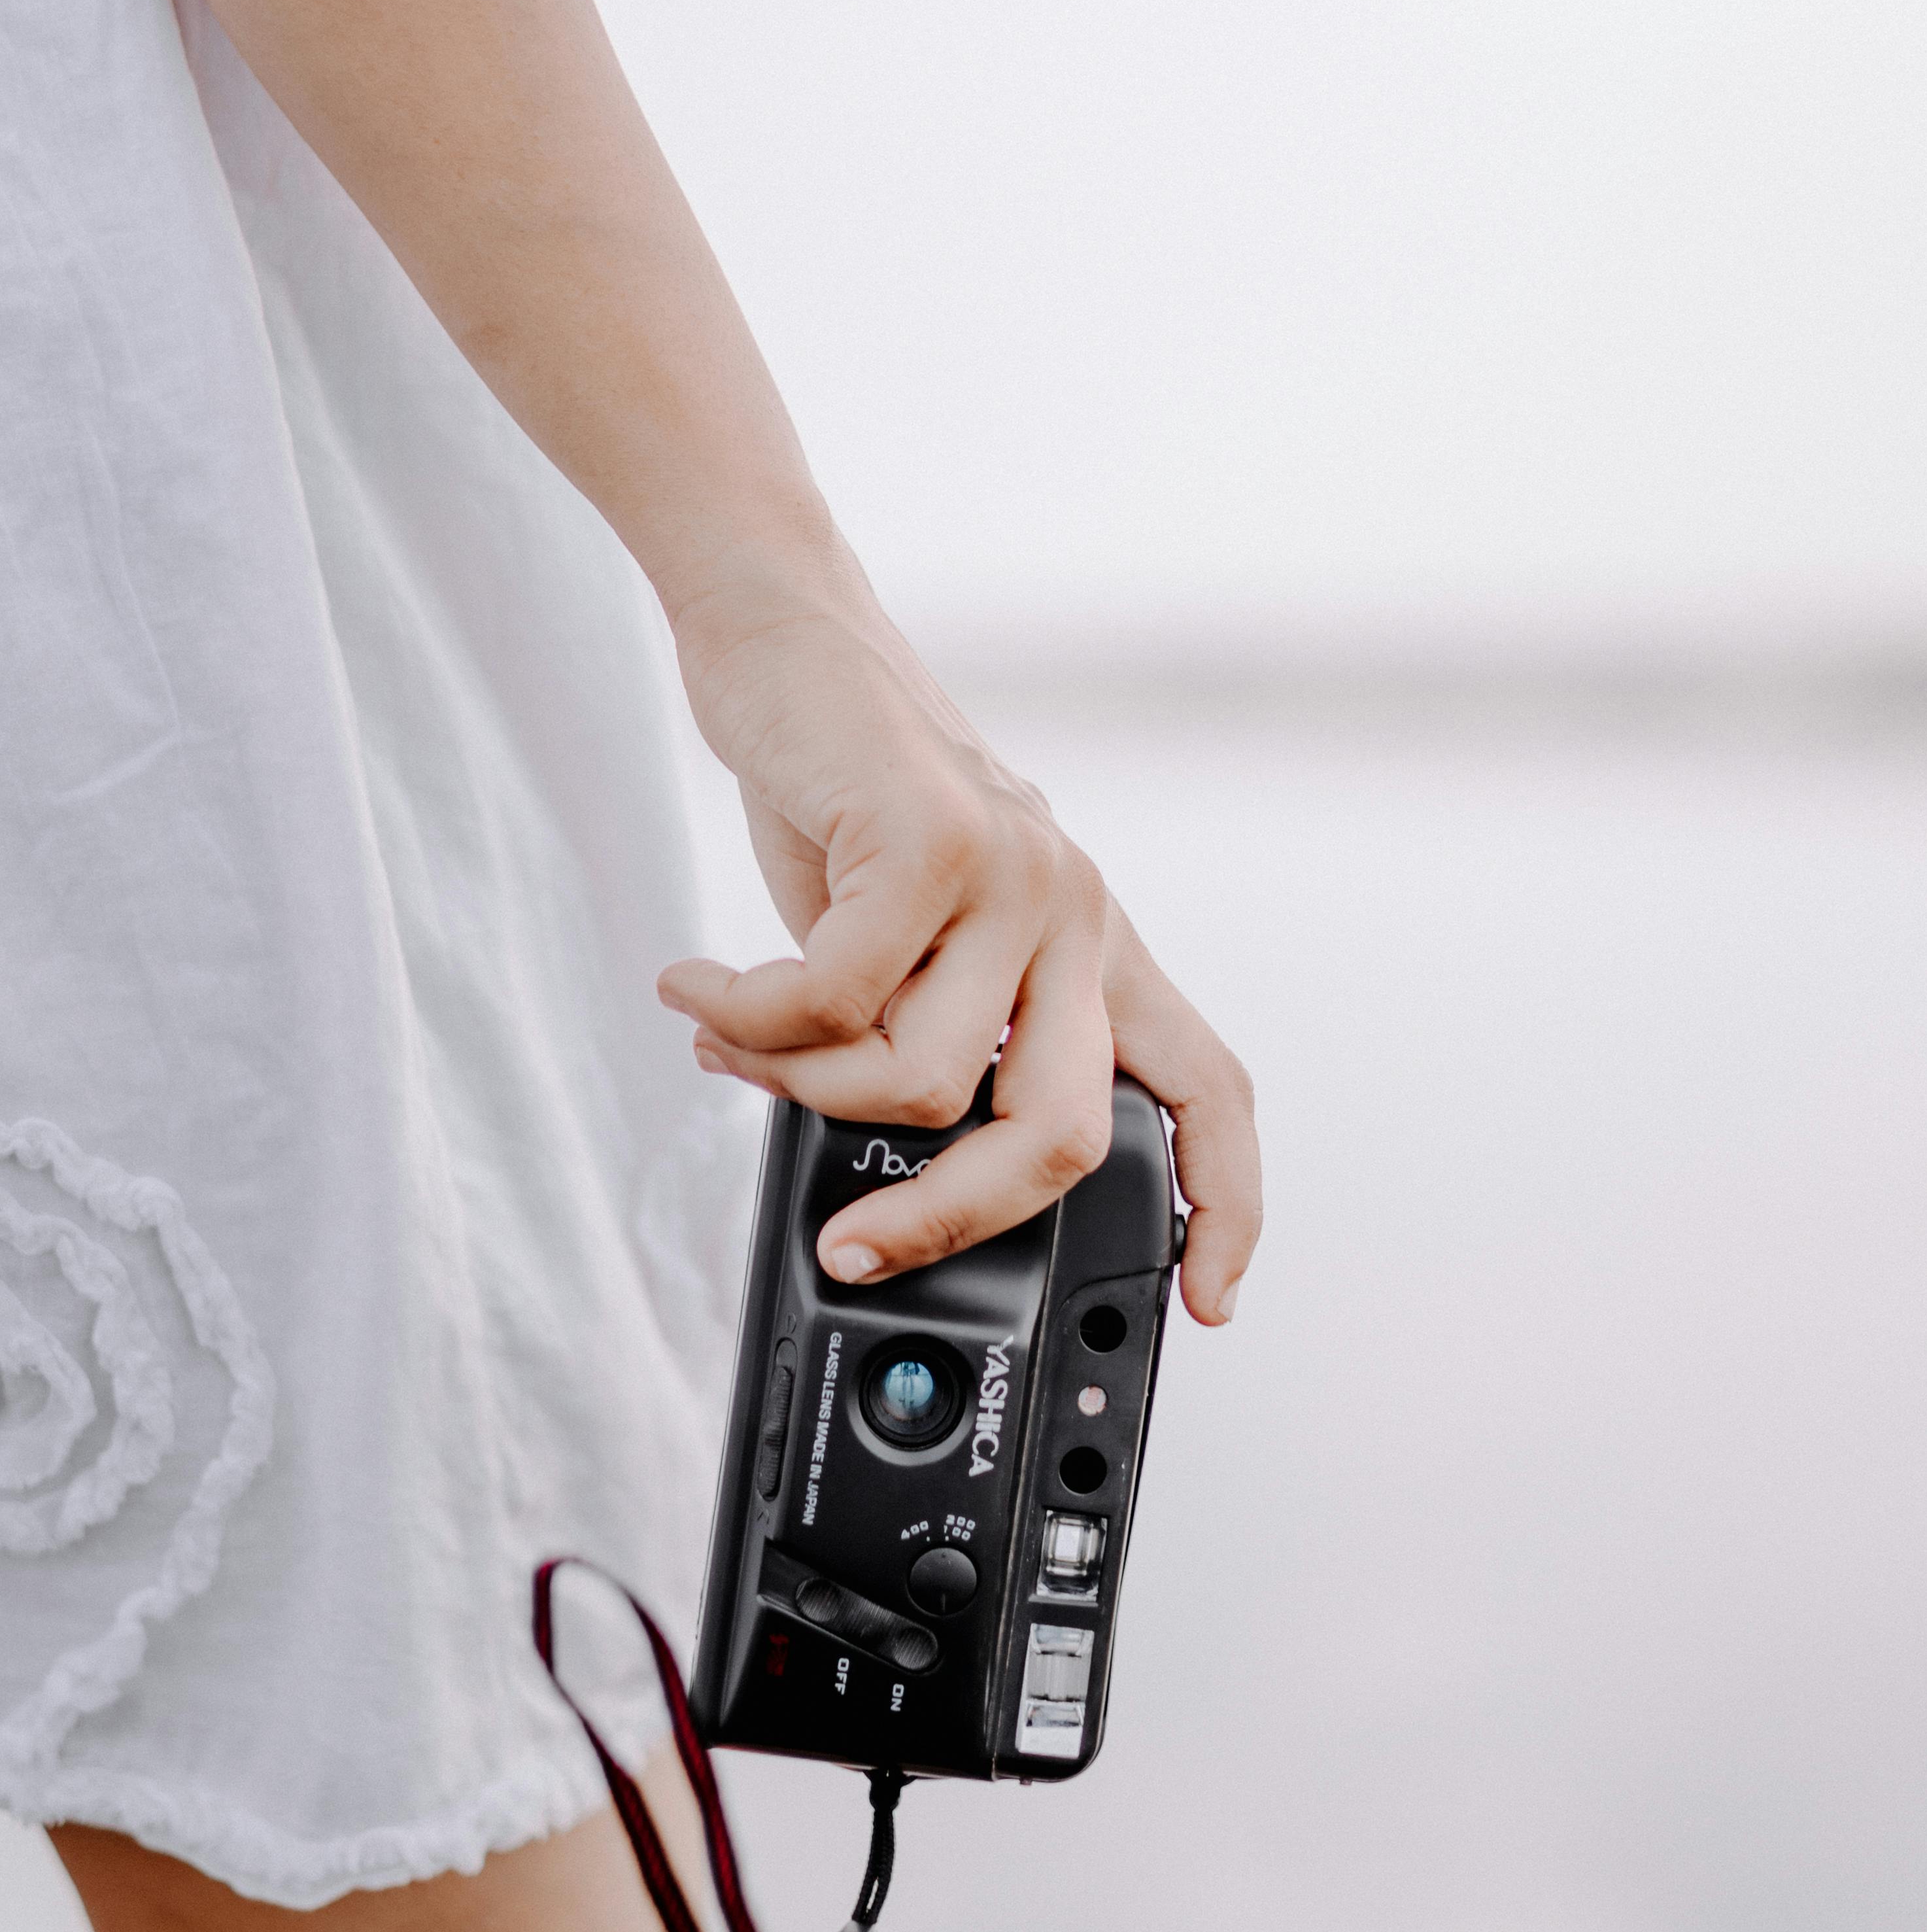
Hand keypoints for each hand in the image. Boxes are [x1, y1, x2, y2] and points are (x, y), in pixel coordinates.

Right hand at [658, 572, 1260, 1325]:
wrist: (785, 633)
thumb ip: (922, 1032)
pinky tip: (697, 988)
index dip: (1225, 1205)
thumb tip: (869, 1176)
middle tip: (849, 1245)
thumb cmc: (841, 795)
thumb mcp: (910, 931)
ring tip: (729, 1036)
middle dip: (950, 1216)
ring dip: (801, 1084)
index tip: (1209, 1298)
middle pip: (1062, 1133)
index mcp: (1087, 945)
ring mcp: (1016, 875)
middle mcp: (1074, 913)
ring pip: (925, 1080)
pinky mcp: (933, 842)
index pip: (1207, 1089)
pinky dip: (746, 1018)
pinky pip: (834, 1003)